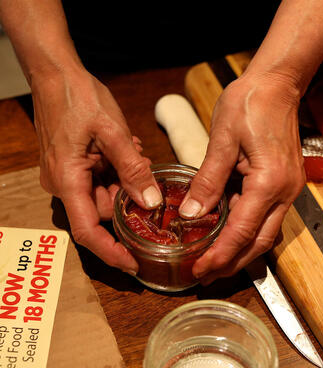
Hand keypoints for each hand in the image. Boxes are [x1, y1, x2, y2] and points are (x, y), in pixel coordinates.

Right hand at [31, 68, 161, 273]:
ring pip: (105, 194)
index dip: (111, 252)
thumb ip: (132, 169)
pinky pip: (101, 179)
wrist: (56, 74)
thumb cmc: (79, 98)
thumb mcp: (112, 132)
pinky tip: (129, 151)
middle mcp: (64, 183)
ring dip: (127, 182)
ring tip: (138, 156)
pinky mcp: (75, 165)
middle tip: (154, 187)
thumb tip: (151, 203)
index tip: (133, 265)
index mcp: (67, 180)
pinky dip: (119, 171)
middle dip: (130, 202)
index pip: (87, 231)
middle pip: (102, 211)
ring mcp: (68, 174)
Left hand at [179, 72, 305, 283]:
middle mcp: (285, 191)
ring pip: (265, 232)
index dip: (220, 254)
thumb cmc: (249, 103)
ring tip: (213, 261)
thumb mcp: (223, 140)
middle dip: (233, 262)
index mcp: (270, 181)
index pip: (243, 230)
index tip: (201, 271)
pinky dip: (247, 230)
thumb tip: (191, 215)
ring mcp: (288, 188)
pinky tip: (227, 233)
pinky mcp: (284, 183)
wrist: (277, 84)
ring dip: (241, 250)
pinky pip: (266, 216)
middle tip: (206, 275)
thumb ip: (208, 180)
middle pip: (260, 242)